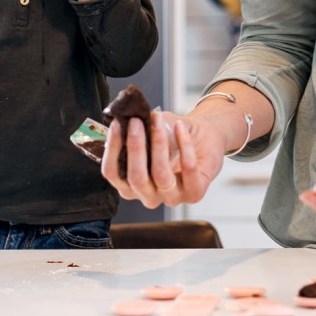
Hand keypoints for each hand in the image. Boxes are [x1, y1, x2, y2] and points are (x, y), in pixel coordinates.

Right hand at [102, 111, 225, 207]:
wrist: (203, 138)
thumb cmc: (172, 137)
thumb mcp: (149, 130)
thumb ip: (136, 128)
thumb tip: (124, 117)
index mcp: (130, 184)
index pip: (112, 173)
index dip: (112, 148)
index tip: (117, 124)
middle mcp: (148, 195)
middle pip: (135, 177)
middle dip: (134, 147)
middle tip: (136, 122)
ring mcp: (171, 198)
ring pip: (160, 175)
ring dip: (158, 143)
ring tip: (158, 120)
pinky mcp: (194, 194)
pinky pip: (188, 169)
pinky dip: (184, 144)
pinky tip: (180, 127)